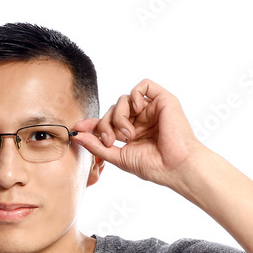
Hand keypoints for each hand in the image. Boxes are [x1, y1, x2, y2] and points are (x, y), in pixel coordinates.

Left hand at [72, 78, 204, 186]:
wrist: (175, 166)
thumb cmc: (152, 166)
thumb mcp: (118, 156)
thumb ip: (97, 145)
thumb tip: (77, 136)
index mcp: (132, 133)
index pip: (108, 122)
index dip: (92, 123)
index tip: (78, 128)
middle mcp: (141, 120)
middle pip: (112, 110)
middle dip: (105, 124)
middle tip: (111, 140)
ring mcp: (151, 109)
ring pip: (123, 99)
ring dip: (119, 116)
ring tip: (129, 134)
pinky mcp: (163, 100)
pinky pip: (143, 86)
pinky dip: (135, 96)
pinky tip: (138, 112)